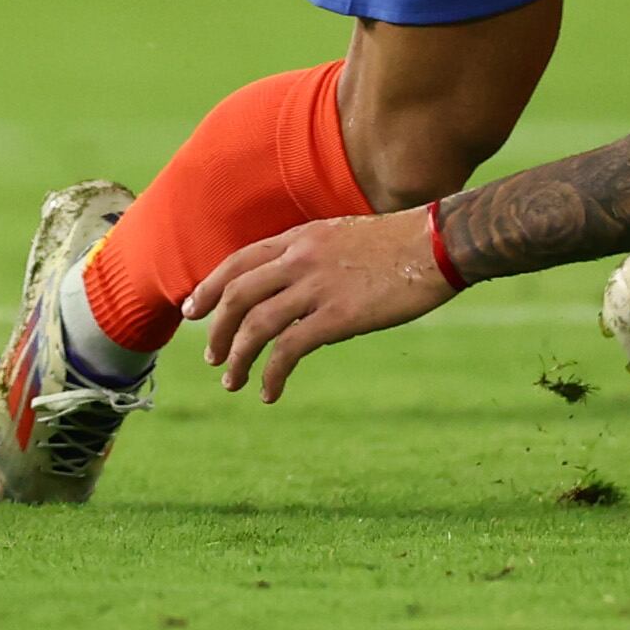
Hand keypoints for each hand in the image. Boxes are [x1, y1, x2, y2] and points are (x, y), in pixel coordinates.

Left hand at [189, 210, 451, 402]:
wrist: (436, 244)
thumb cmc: (399, 244)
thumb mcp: (343, 237)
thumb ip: (313, 256)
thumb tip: (296, 289)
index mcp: (300, 238)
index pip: (238, 262)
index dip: (210, 288)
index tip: (193, 310)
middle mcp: (299, 259)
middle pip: (238, 295)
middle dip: (217, 329)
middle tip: (211, 356)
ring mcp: (316, 286)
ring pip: (256, 325)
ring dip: (237, 357)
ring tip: (232, 381)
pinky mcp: (337, 316)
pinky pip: (288, 350)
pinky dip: (271, 374)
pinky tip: (270, 392)